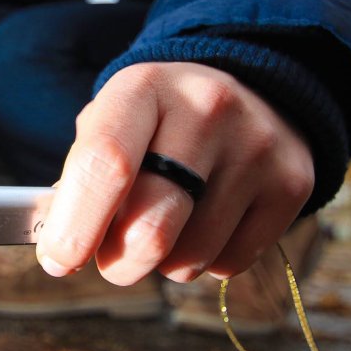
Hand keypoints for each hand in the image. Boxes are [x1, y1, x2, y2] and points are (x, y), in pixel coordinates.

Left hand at [35, 62, 314, 285]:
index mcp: (145, 86)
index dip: (75, 225)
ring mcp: (256, 146)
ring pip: (188, 258)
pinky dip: (207, 260)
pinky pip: (229, 264)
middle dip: (117, 263)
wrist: (250, 94)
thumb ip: (83, 179)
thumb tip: (63, 248)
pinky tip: (209, 221)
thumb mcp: (114, 123)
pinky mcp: (292, 184)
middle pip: (150, 226)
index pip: (106, 162)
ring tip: (170, 223)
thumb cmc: (157, 124)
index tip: (58, 260)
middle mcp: (207, 109)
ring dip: (163, 262)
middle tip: (110, 260)